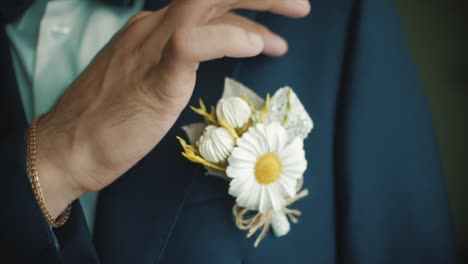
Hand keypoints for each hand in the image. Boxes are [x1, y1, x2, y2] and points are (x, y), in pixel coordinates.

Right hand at [35, 0, 310, 217]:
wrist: (68, 149)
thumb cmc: (109, 124)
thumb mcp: (150, 86)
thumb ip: (176, 69)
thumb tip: (204, 70)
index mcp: (152, 31)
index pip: (208, 10)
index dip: (246, 16)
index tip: (272, 35)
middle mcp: (153, 28)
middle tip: (299, 7)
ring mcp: (152, 46)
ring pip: (207, 1)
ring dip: (258, 2)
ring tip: (297, 13)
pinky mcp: (154, 74)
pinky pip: (193, 41)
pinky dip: (229, 37)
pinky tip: (258, 44)